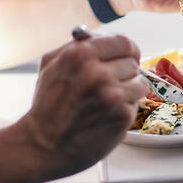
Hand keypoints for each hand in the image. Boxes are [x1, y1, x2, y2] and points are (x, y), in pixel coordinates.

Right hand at [17, 34, 147, 179]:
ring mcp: (111, 94)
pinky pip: (137, 103)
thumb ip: (76, 46)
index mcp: (81, 54)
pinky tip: (107, 114)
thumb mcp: (51, 65)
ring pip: (140, 82)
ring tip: (108, 101)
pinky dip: (125, 108)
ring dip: (128, 90)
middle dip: (124, 72)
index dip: (126, 51)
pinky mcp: (122, 115)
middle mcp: (97, 72)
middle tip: (109, 85)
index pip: (124, 42)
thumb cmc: (47, 106)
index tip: (125, 58)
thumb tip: (102, 36)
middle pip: (133, 62)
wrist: (43, 146)